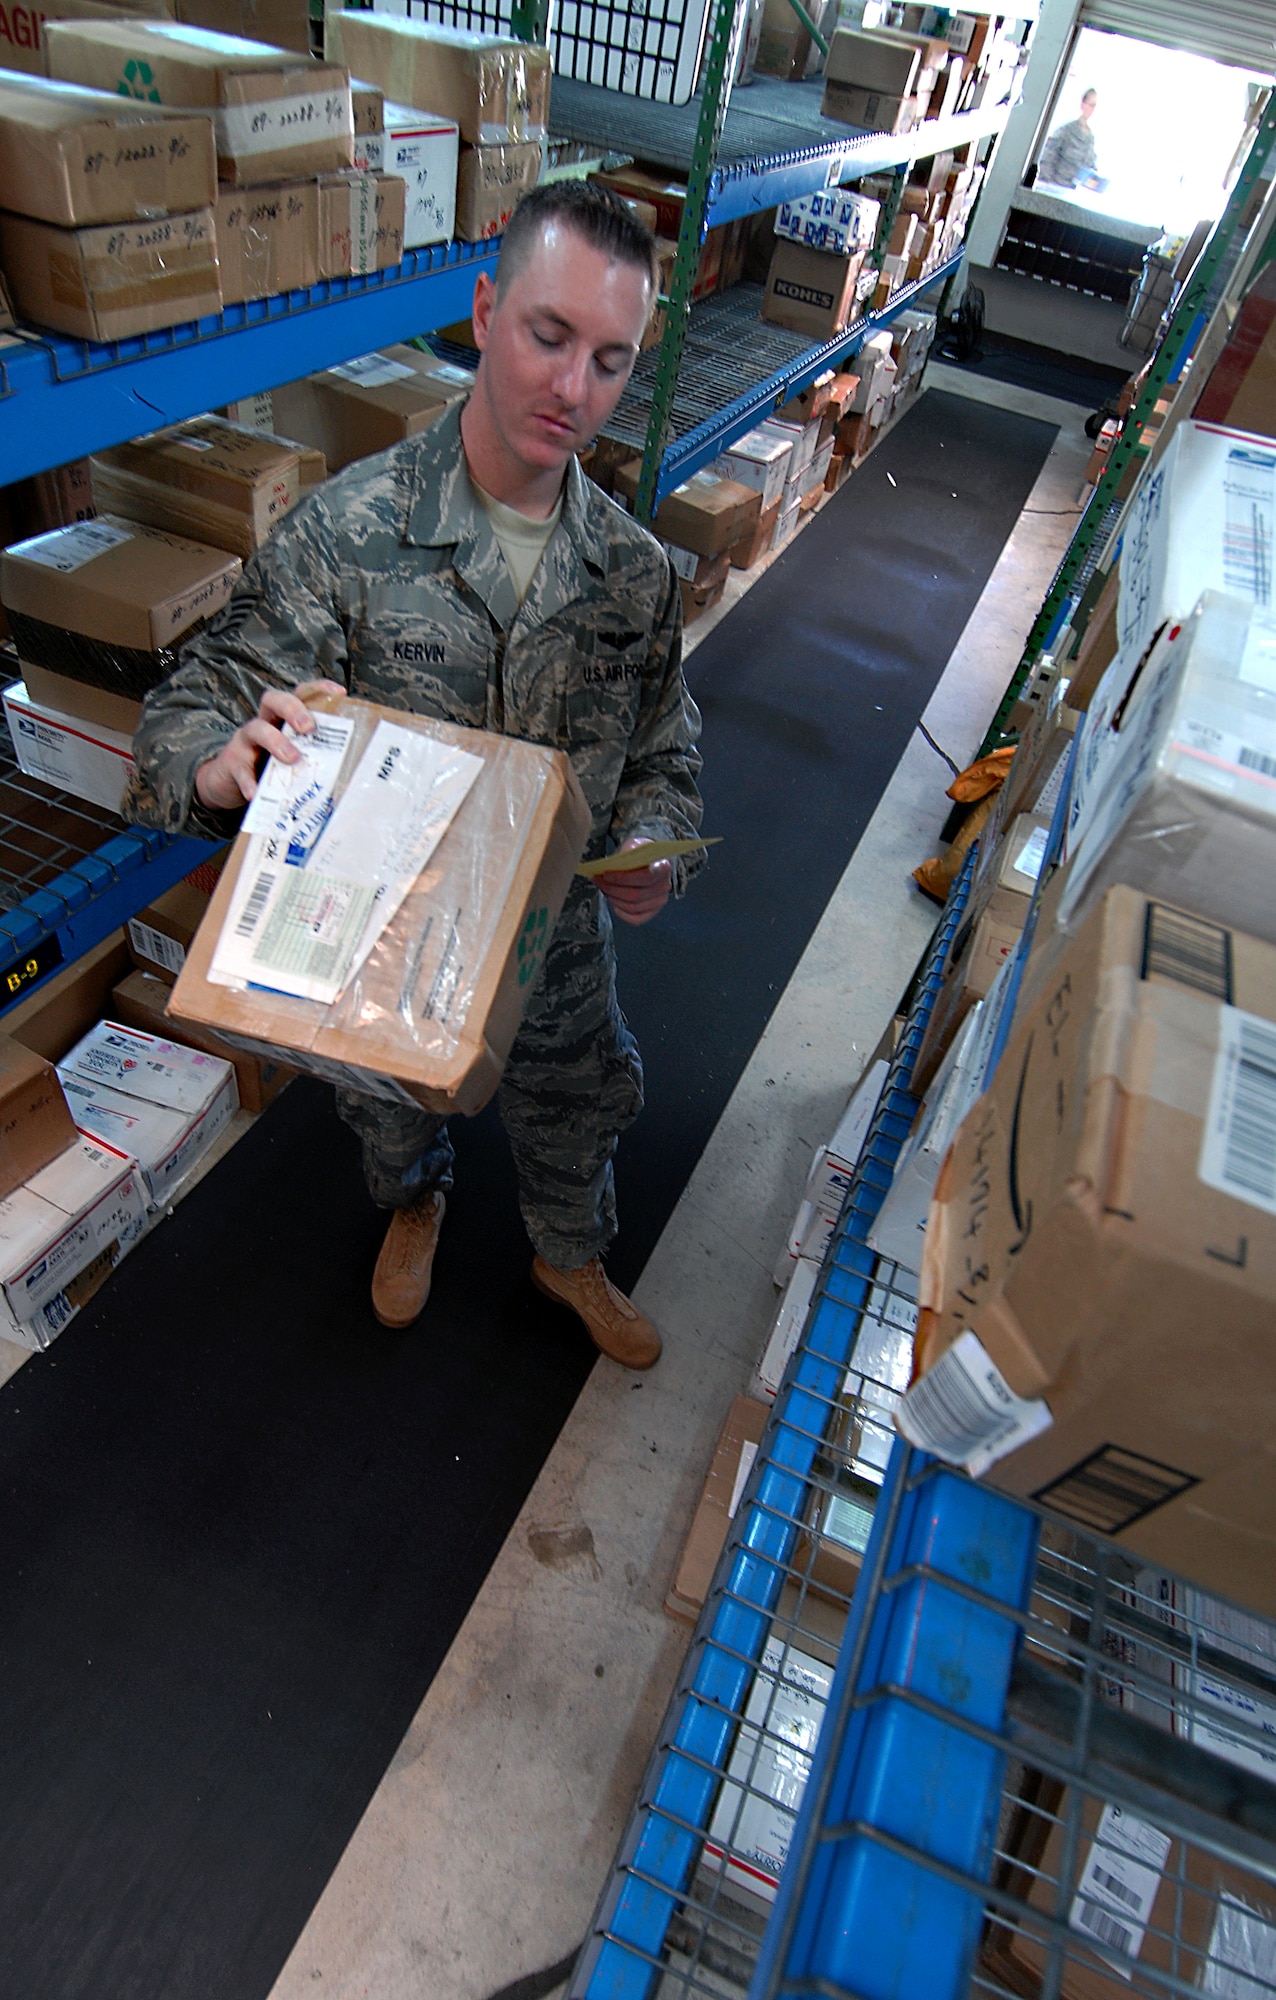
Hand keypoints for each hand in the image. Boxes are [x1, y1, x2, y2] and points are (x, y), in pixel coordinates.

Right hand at [193, 679, 345, 810]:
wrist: (228, 785)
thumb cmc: (269, 768)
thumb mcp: (292, 758)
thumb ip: (313, 757)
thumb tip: (352, 771)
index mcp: (282, 719)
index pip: (299, 694)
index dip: (318, 689)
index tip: (340, 693)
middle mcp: (264, 723)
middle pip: (273, 700)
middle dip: (293, 709)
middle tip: (308, 727)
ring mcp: (245, 742)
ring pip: (256, 729)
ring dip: (276, 742)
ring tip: (292, 759)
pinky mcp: (232, 764)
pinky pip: (240, 770)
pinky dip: (248, 781)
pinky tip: (255, 793)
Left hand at [597, 838, 672, 926]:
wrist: (646, 862)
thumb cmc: (639, 855)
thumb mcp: (633, 847)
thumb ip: (625, 854)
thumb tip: (612, 865)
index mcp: (663, 868)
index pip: (645, 877)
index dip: (623, 878)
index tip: (606, 874)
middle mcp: (664, 886)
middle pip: (636, 895)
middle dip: (613, 889)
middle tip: (599, 881)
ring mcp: (659, 901)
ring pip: (633, 907)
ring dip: (614, 899)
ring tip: (604, 889)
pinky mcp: (652, 912)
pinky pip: (636, 919)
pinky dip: (622, 913)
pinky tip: (614, 904)